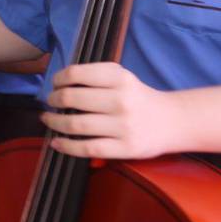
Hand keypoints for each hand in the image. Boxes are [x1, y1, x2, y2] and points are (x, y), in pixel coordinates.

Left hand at [42, 62, 181, 159]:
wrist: (173, 121)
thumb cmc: (139, 98)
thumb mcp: (123, 78)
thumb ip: (96, 77)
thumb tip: (59, 84)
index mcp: (120, 78)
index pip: (77, 73)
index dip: (59, 79)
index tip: (55, 84)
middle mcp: (121, 100)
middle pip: (72, 98)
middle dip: (54, 100)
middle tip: (50, 102)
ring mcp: (123, 126)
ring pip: (76, 125)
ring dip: (54, 122)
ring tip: (48, 119)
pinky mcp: (125, 148)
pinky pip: (88, 148)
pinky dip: (67, 146)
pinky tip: (56, 143)